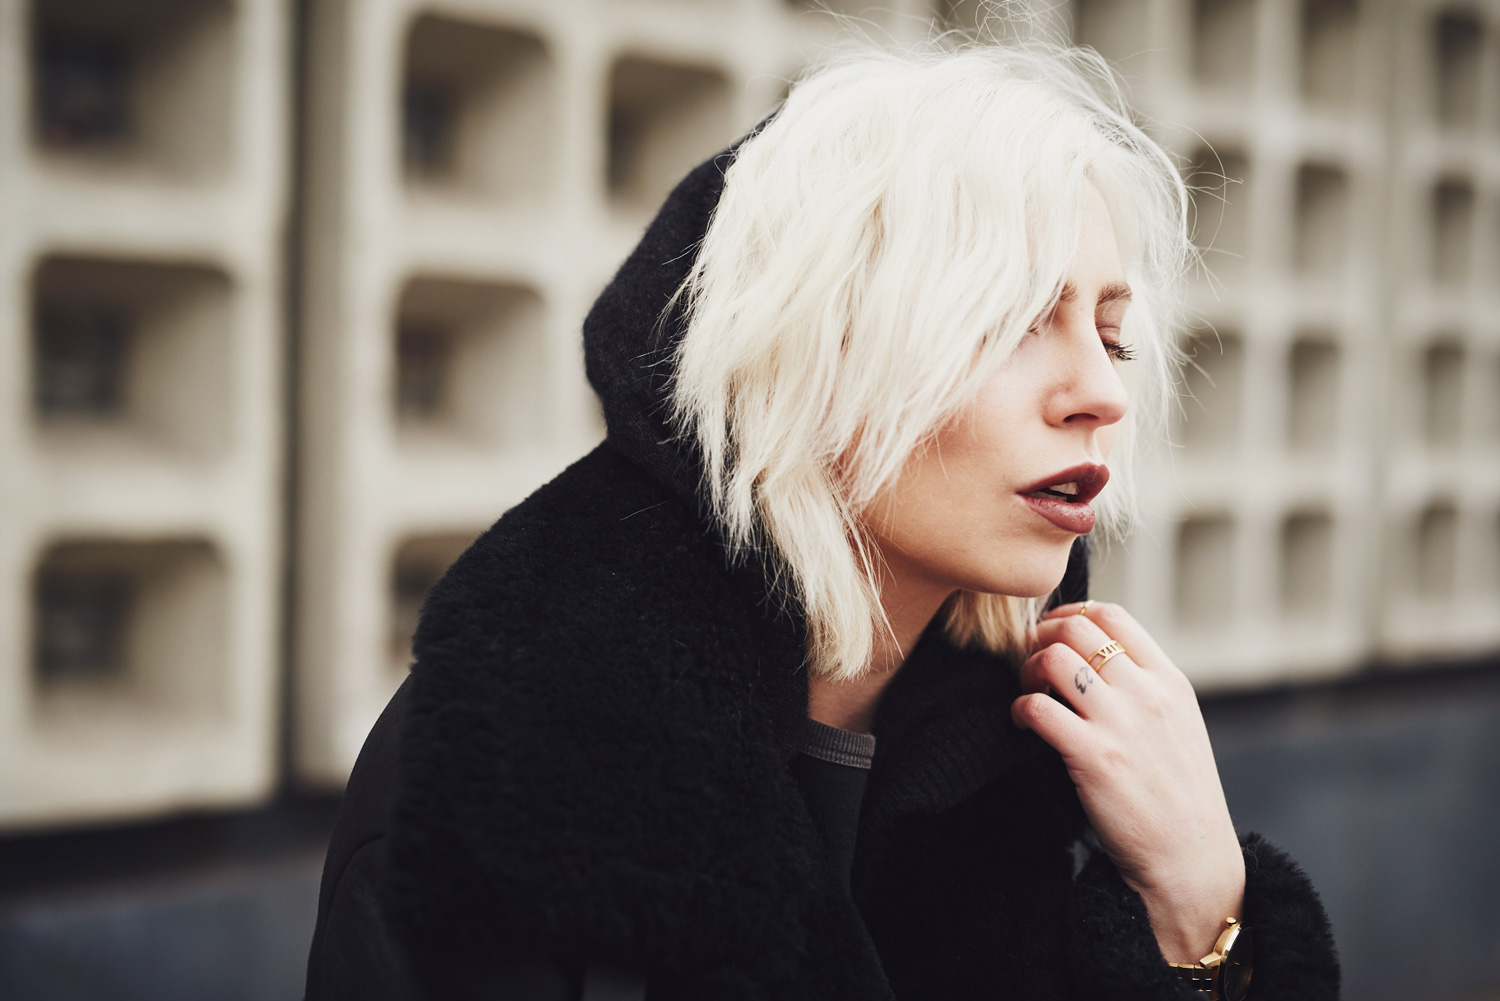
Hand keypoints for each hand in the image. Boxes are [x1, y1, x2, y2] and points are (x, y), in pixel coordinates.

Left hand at [1011, 601, 1244, 963]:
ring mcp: (1120, 724)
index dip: (1070, 615)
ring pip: (1053, 660)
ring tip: (1027, 692)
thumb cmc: (1180, 795)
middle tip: (1030, 662)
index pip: (1112, 615)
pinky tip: (1023, 723)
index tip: (1052, 633)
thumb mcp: (1180, 724)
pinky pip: (1038, 708)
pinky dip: (1020, 708)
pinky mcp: (1094, 757)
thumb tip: (1099, 655)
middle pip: (1075, 629)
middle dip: (1041, 637)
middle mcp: (1146, 694)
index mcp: (1169, 681)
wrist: (1191, 857)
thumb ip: (1146, 686)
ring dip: (1027, 670)